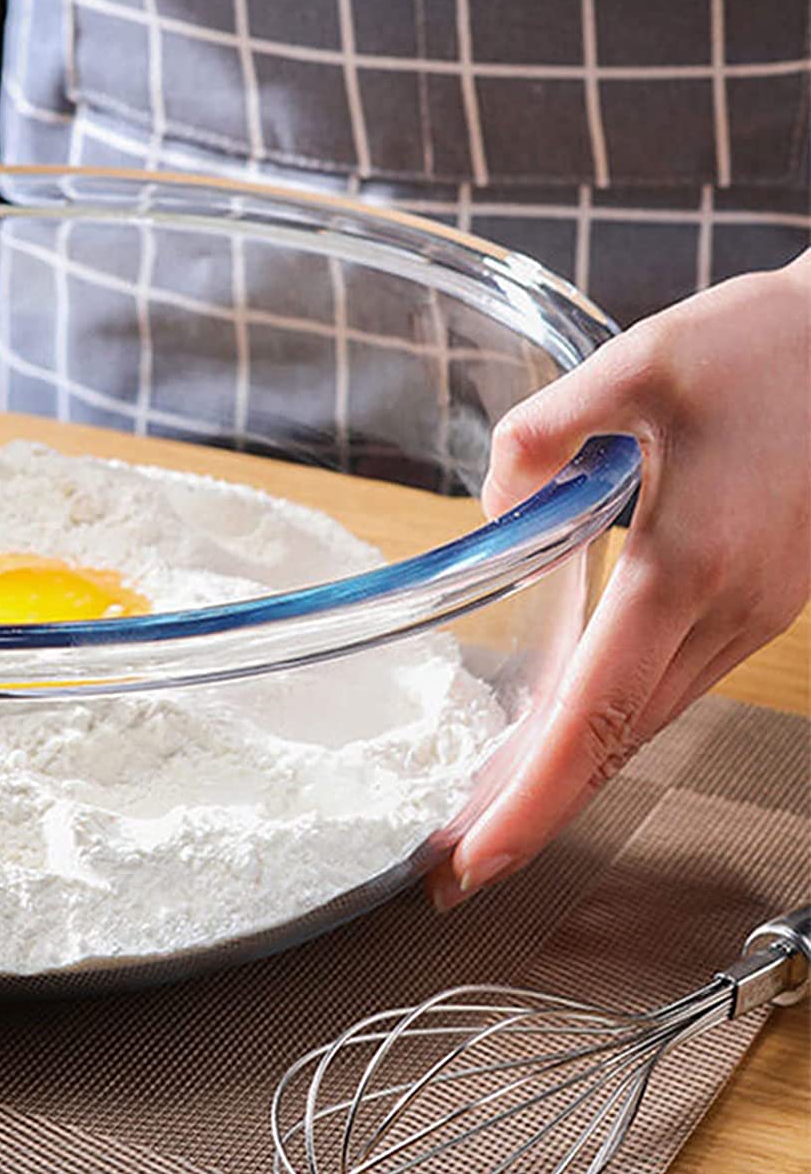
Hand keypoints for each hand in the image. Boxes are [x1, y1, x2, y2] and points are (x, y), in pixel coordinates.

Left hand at [428, 253, 810, 910]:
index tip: (476, 858)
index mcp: (687, 564)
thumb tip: (494, 507)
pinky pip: (676, 684)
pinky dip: (615, 726)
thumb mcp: (635, 361)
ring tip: (493, 811)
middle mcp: (725, 611)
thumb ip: (547, 431)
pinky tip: (569, 731)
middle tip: (453, 866)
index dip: (534, 797)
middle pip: (619, 742)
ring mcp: (752, 614)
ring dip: (574, 776)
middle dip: (535, 812)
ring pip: (651, 723)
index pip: (597, 713)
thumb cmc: (756, 346)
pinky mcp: (759, 601)